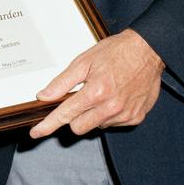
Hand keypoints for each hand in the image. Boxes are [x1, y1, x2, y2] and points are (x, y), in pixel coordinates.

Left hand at [29, 29, 164, 137]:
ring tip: (103, 92)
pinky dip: (110, 114)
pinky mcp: (136, 117)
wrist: (148, 50)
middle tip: (79, 99)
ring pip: (96, 126)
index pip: (65, 115)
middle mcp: (111, 108)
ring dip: (94, 114)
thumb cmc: (115, 52)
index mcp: (95, 92)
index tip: (36, 133)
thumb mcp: (83, 62)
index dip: (48, 125)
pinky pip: (114, 123)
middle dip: (74, 117)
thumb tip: (43, 96)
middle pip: (79, 127)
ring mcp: (125, 115)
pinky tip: (116, 97)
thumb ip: (62, 82)